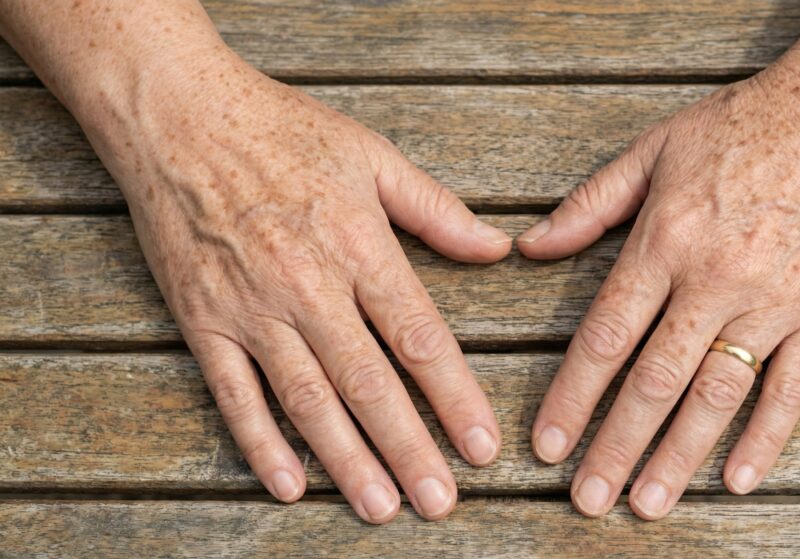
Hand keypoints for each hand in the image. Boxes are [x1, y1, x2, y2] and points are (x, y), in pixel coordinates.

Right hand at [93, 54, 510, 521]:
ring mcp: (252, 309)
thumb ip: (437, 210)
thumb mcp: (373, 155)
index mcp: (360, 246)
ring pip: (307, 400)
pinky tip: (288, 484)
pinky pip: (234, 394)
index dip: (454, 397)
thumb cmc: (283, 130)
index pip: (419, 337)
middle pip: (369, 383)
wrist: (180, 114)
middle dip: (409, 448)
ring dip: (346, 461)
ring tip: (381, 508)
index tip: (482, 446)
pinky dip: (260, 443)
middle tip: (441, 502)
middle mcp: (309, 286)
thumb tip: (497, 248)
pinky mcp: (203, 320)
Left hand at [518, 52, 799, 518]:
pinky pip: (790, 390)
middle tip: (588, 501)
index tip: (547, 445)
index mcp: (664, 243)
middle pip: (653, 382)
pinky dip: (764, 439)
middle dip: (614, 447)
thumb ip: (589, 205)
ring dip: (676, 456)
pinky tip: (736, 480)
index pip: (605, 337)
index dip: (571, 397)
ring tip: (647, 505)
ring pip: (715, 397)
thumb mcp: (652, 149)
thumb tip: (530, 247)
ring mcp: (772, 304)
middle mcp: (713, 282)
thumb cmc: (742, 125)